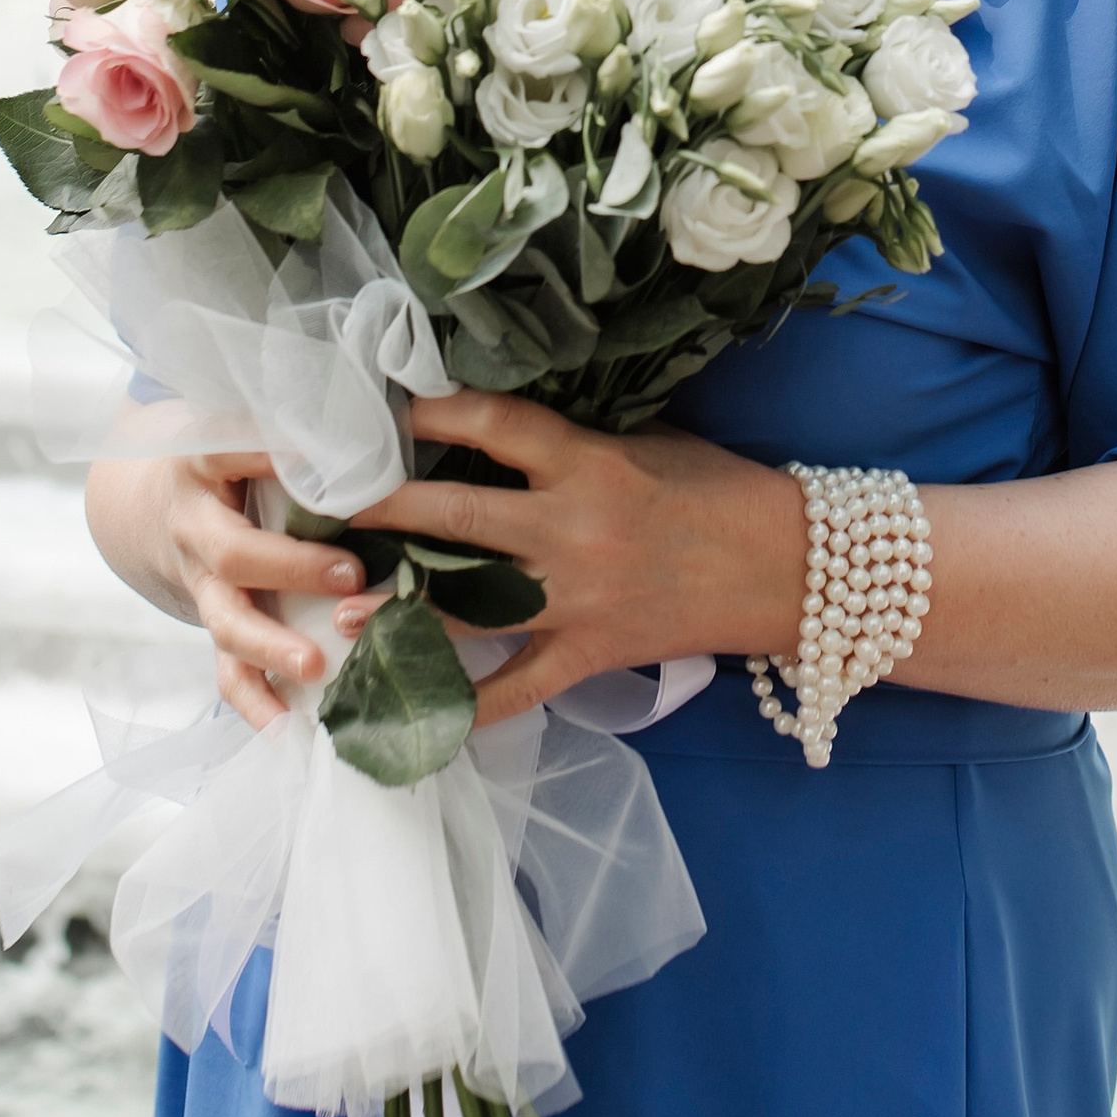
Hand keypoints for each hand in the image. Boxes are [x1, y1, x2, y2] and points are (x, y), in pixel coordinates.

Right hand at [82, 447, 374, 733]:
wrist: (156, 505)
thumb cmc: (234, 459)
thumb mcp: (250, 432)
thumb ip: (300, 438)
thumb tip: (381, 438)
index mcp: (206, 465)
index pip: (234, 454)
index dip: (274, 463)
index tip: (332, 473)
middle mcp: (196, 526)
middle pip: (232, 553)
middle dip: (290, 567)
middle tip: (350, 573)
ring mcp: (201, 584)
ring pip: (226, 621)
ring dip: (270, 647)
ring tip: (313, 665)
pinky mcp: (215, 627)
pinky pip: (228, 674)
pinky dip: (258, 705)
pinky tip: (289, 731)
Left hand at [352, 391, 806, 730]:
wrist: (790, 569)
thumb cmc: (720, 491)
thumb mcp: (649, 444)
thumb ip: (575, 442)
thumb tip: (500, 428)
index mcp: (591, 463)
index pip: (496, 424)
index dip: (434, 411)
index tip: (387, 405)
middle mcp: (574, 531)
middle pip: (458, 515)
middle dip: (384, 509)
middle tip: (325, 503)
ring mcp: (578, 600)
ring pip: (470, 608)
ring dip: (401, 612)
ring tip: (342, 613)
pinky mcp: (590, 655)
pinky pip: (516, 691)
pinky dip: (467, 707)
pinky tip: (417, 711)